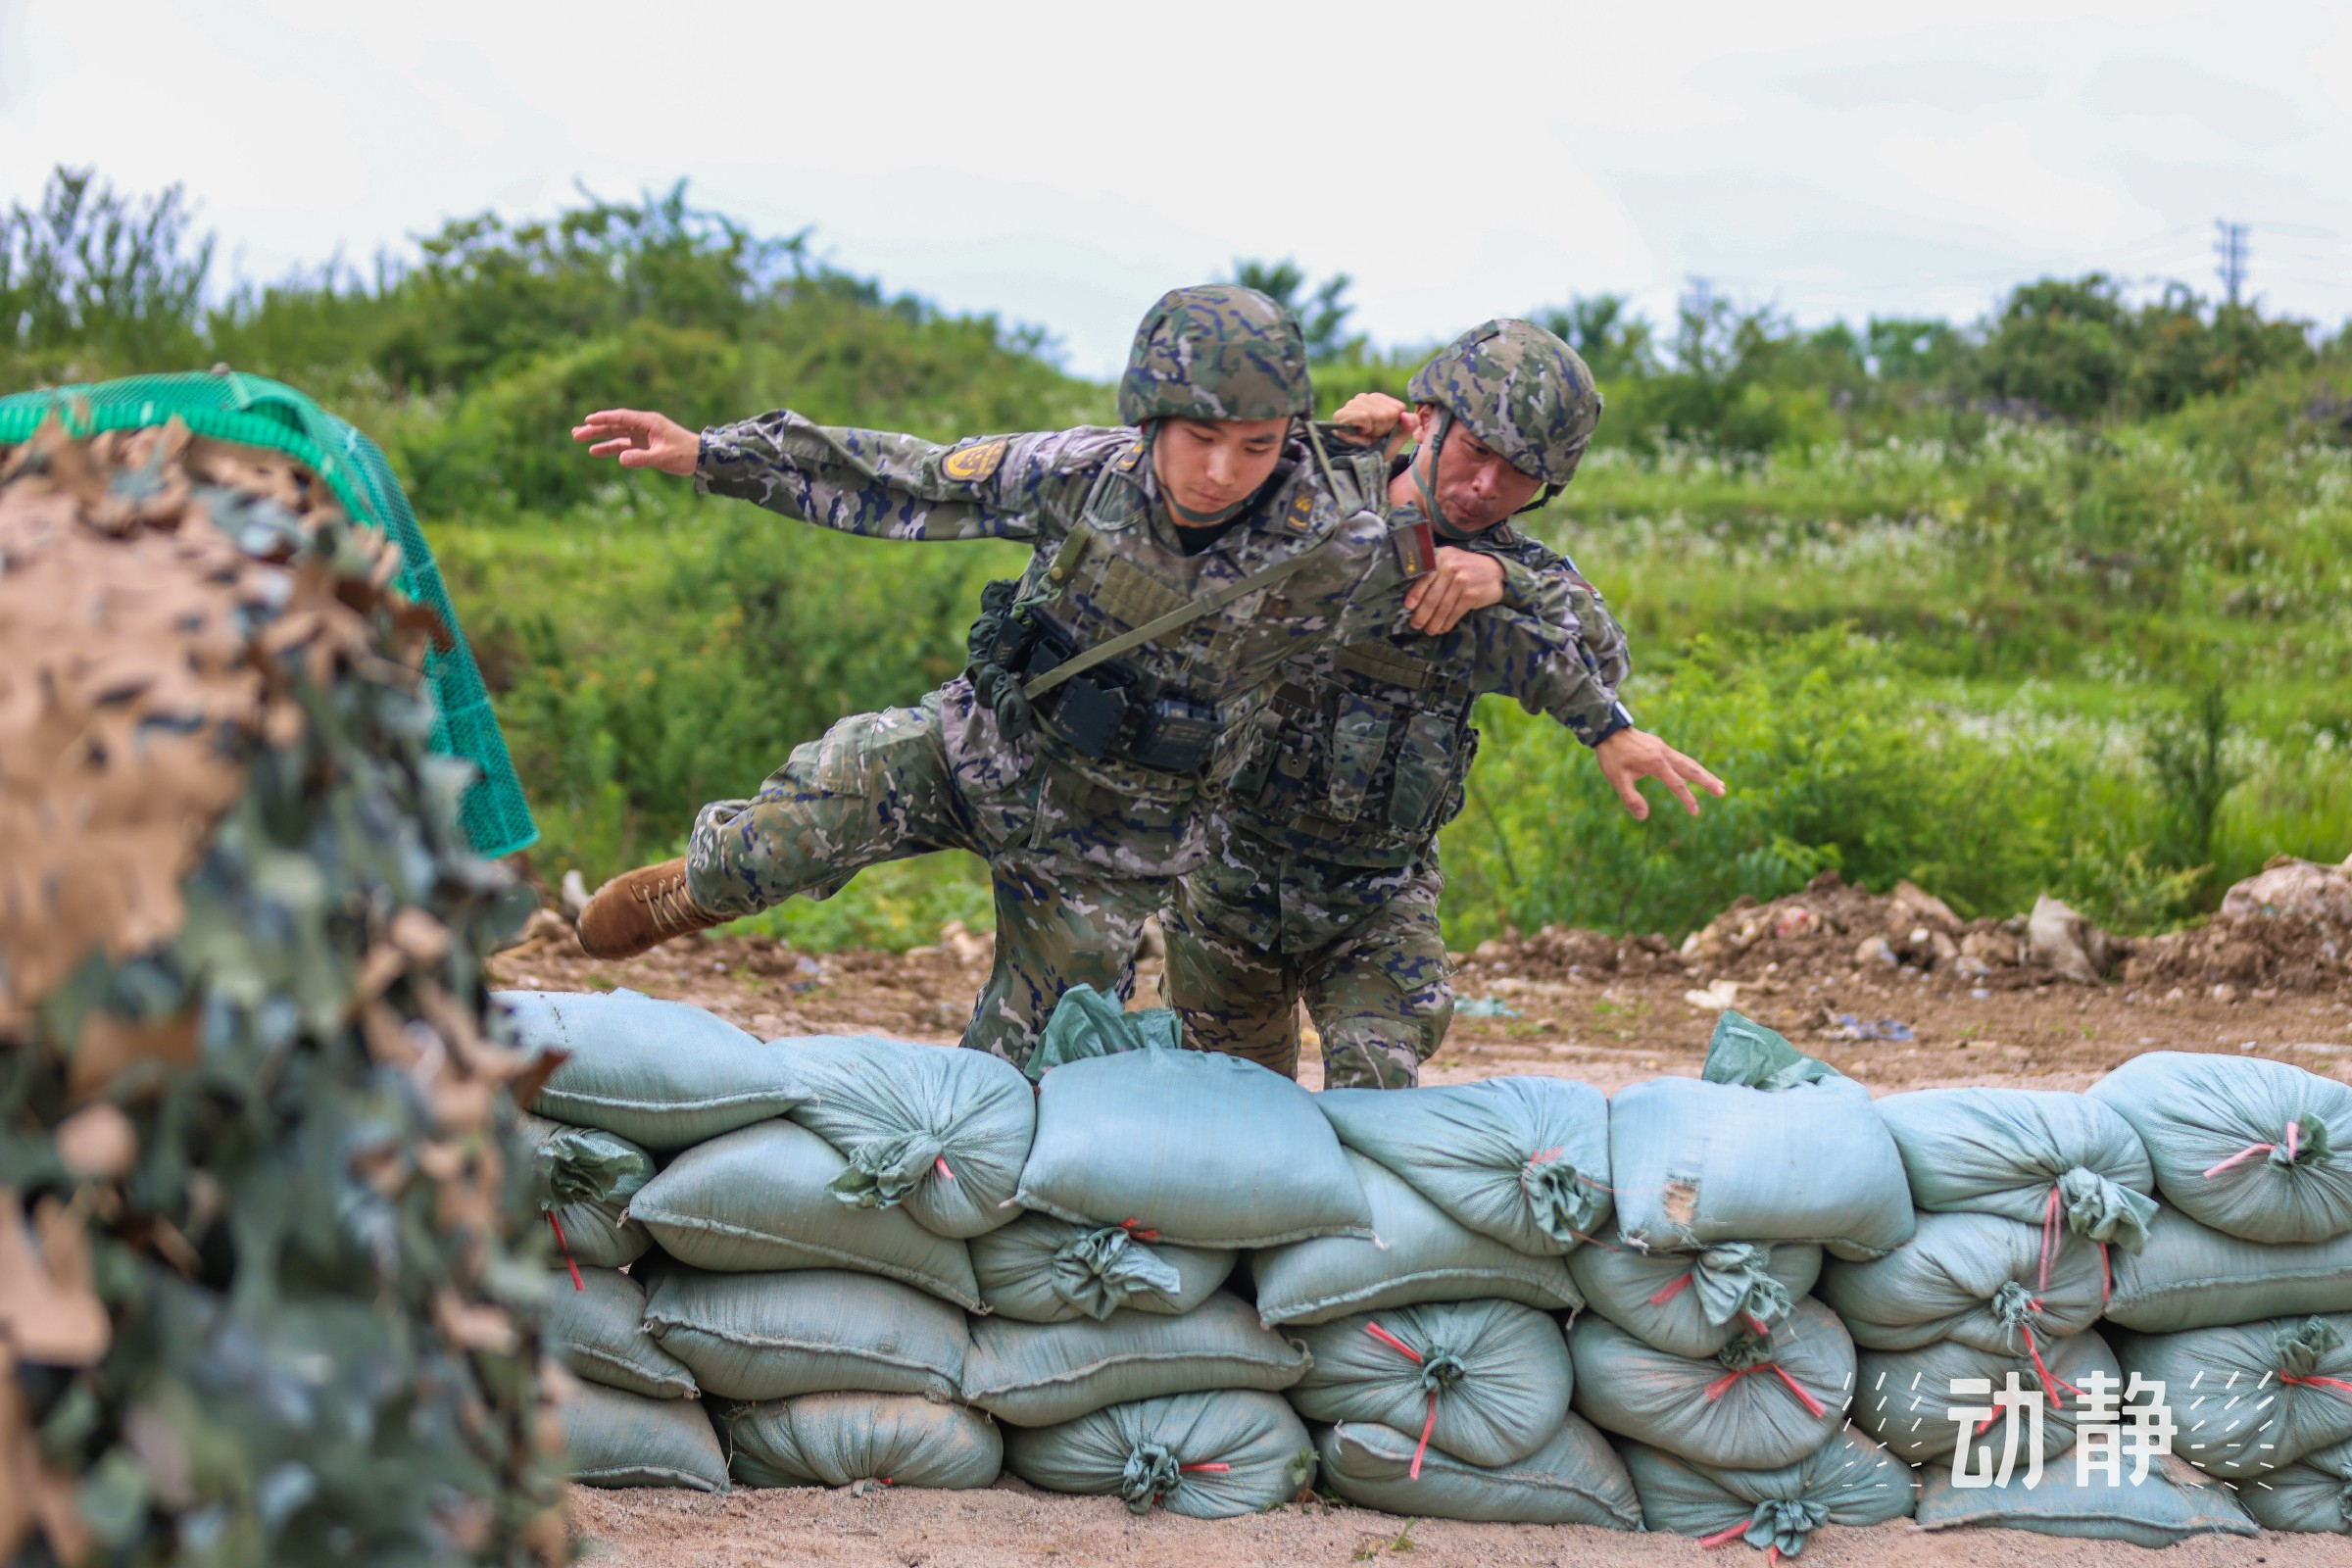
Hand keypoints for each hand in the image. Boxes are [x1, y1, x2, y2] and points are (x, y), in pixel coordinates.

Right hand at [572, 408, 699, 475]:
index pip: (622, 417)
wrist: (701, 458)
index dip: (604, 418)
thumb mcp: (664, 457)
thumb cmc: (685, 454)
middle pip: (615, 425)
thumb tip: (621, 459)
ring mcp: (642, 436)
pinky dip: (610, 448)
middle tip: (576, 433)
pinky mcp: (644, 446)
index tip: (588, 420)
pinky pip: (623, 446)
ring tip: (579, 439)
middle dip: (595, 428)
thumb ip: (642, 458)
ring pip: (616, 435)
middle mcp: (643, 426)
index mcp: (649, 422)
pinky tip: (595, 451)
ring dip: (599, 437)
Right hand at [1332, 392, 1407, 446]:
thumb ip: (1409, 425)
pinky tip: (1358, 435)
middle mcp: (1364, 398)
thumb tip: (1406, 414)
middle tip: (1373, 436)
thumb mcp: (1397, 438)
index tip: (1383, 433)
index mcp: (1378, 400)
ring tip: (1365, 435)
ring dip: (1374, 431)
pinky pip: (1365, 417)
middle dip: (1384, 429)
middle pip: (1389, 412)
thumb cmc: (1377, 449)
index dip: (1394, 425)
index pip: (1399, 408)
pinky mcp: (1341, 414)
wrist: (1359, 464)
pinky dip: (1365, 430)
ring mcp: (1352, 404)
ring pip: (1378, 415)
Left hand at [1405, 547, 1505, 633]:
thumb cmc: (1464, 567)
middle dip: (1422, 614)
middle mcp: (1450, 567)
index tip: (1408, 607)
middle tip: (1416, 625)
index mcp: (1441, 557)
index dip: (1415, 593)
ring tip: (1429, 631)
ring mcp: (1462, 581)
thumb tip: (1412, 597)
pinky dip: (1447, 623)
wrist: (1494, 569)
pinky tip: (1443, 628)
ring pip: (1443, 607)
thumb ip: (1432, 571)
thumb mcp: (1448, 560)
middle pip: (1432, 596)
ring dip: (1434, 622)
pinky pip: (1455, 612)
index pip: (1424, 577)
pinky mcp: (1471, 594)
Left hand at [1595, 729, 1725, 819]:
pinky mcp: (1660, 746)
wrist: (1608, 730)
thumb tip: (1644, 816)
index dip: (1687, 799)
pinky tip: (1695, 773)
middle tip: (1723, 792)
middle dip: (1707, 781)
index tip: (1695, 812)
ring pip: (1689, 762)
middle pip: (1691, 768)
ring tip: (1718, 784)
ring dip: (1704, 773)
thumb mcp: (1617, 779)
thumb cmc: (1611, 756)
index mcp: (1655, 762)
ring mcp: (1663, 748)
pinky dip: (1692, 767)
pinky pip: (1680, 758)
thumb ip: (1630, 798)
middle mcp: (1664, 753)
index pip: (1677, 784)